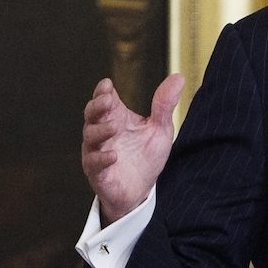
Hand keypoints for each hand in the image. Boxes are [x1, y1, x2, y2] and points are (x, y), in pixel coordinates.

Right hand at [81, 73, 184, 223]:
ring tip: (114, 128)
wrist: (141, 191)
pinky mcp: (97, 171)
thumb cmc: (146, 157)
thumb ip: (164, 104)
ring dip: (99, 130)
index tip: (107, 85)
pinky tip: (113, 156)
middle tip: (107, 100)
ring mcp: (97, 150)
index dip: (102, 91)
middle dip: (96, 106)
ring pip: (90, 136)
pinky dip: (101, 158)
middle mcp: (102, 132)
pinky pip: (93, 162)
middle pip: (91, 113)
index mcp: (115, 117)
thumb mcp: (160, 129)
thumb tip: (178, 77)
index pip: (104, 99)